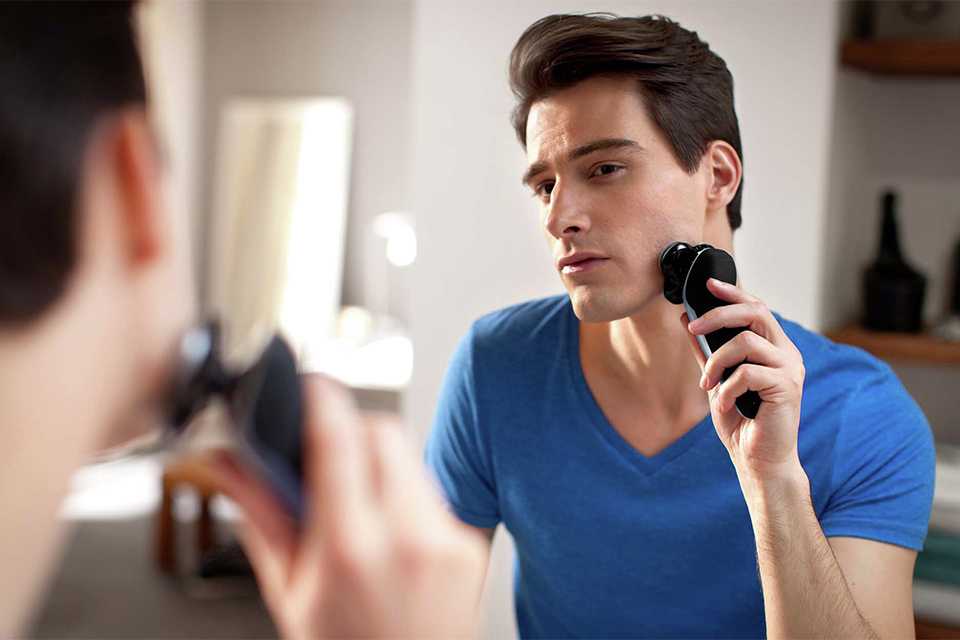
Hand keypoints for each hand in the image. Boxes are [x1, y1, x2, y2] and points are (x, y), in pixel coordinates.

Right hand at [202, 375, 485, 638]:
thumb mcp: (290, 595)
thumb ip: (260, 520)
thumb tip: (225, 468)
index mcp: (351, 548)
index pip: (338, 436)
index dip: (320, 395)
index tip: (307, 384)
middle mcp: (408, 537)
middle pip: (383, 431)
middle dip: (350, 427)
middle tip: (323, 453)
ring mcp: (446, 539)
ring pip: (409, 457)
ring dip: (376, 460)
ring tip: (351, 503)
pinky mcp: (468, 544)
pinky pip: (430, 490)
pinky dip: (401, 492)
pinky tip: (384, 528)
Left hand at [681, 278, 805, 479]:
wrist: (757, 460)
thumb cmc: (741, 422)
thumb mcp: (716, 380)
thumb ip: (705, 351)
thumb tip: (686, 320)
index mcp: (773, 348)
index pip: (756, 307)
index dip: (733, 293)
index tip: (708, 284)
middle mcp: (786, 353)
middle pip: (756, 312)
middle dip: (720, 314)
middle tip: (693, 328)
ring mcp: (790, 369)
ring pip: (746, 342)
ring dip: (717, 361)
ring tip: (708, 384)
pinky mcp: (788, 387)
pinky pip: (747, 373)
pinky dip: (727, 388)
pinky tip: (726, 404)